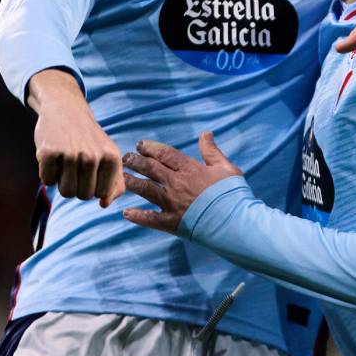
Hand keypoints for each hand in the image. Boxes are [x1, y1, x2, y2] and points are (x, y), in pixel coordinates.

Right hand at [28, 69, 124, 207]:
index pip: (101, 194)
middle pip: (83, 196)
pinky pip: (47, 181)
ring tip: (65, 162)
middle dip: (77, 185)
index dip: (93, 186)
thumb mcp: (109, 155)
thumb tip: (104, 204)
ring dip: (62, 181)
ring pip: (66, 192)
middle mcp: (93, 156)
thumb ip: (115, 183)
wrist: (66, 109)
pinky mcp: (49, 152)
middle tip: (76, 164)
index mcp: (112, 158)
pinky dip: (47, 173)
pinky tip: (53, 156)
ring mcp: (70, 154)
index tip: (91, 170)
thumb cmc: (89, 138)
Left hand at [122, 131, 241, 233]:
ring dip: (132, 182)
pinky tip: (126, 213)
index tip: (140, 145)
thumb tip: (205, 133)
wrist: (233, 222)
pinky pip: (149, 219)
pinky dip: (137, 216)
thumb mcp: (226, 167)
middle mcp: (176, 184)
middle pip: (151, 169)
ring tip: (122, 177)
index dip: (151, 148)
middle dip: (136, 161)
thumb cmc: (233, 194)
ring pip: (145, 190)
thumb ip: (212, 151)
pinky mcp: (171, 222)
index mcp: (189, 169)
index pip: (165, 154)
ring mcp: (171, 203)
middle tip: (126, 158)